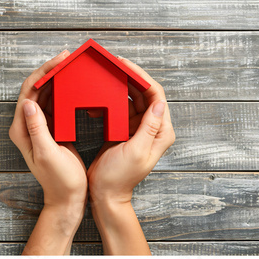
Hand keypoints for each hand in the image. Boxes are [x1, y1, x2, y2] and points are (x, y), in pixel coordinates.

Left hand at [9, 50, 87, 254]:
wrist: (67, 197)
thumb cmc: (59, 180)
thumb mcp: (47, 153)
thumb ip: (37, 128)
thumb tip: (28, 102)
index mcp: (22, 129)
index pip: (28, 92)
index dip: (43, 72)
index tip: (59, 60)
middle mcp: (26, 125)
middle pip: (35, 89)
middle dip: (50, 71)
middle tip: (68, 57)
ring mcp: (37, 126)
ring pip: (44, 94)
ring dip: (55, 79)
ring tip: (70, 66)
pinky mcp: (50, 129)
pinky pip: (53, 104)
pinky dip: (61, 92)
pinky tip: (72, 85)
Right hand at [87, 56, 175, 203]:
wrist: (105, 193)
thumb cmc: (119, 177)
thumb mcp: (136, 151)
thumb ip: (149, 127)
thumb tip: (159, 102)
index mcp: (160, 132)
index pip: (156, 96)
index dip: (142, 78)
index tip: (126, 66)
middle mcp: (152, 128)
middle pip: (144, 94)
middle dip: (130, 78)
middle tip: (114, 65)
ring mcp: (137, 128)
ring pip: (131, 99)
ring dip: (120, 87)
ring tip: (107, 75)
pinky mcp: (124, 130)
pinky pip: (119, 109)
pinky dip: (110, 101)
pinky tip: (98, 98)